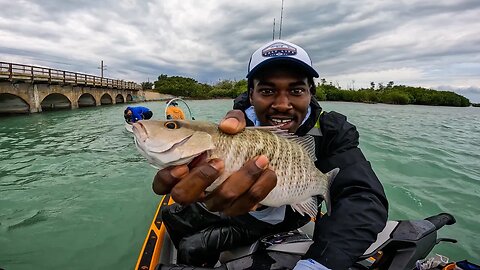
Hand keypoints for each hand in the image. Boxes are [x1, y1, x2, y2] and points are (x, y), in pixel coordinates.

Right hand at [151, 110, 276, 215]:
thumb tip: (229, 126)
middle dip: (201, 179)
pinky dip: (260, 188)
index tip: (183, 165)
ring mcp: (216, 202)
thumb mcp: (234, 124)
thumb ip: (232, 119)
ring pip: (221, 200)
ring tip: (260, 160)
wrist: (262, 154)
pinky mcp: (237, 208)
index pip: (161, 184)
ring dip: (242, 179)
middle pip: (184, 196)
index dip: (167, 178)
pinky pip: (246, 204)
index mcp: (184, 172)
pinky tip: (270, 173)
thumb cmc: (236, 140)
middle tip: (220, 162)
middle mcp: (196, 191)